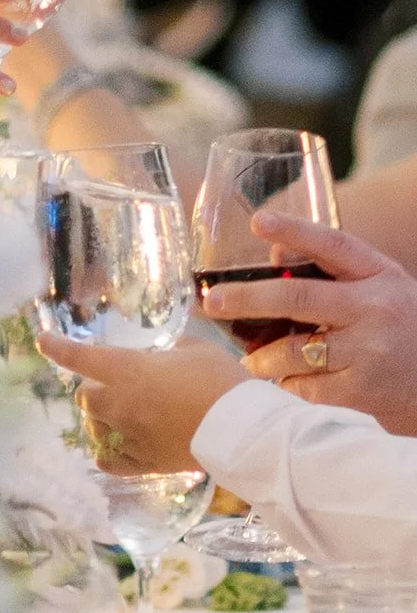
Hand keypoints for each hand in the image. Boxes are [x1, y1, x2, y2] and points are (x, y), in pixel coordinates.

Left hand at [35, 333, 247, 472]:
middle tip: (117, 385)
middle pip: (84, 398)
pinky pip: (109, 461)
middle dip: (94, 389)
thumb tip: (160, 356)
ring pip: (94, 428)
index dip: (57, 348)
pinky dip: (108, 453)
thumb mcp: (195, 349)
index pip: (80, 358)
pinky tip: (114, 448)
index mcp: (128, 370)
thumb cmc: (220, 381)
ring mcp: (128, 436)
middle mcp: (119, 405)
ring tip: (122, 415)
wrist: (243, 430)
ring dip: (101, 420)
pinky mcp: (143, 462)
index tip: (42, 341)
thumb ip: (168, 350)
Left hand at [204, 211, 416, 434]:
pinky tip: (288, 382)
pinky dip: (286, 384)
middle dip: (247, 299)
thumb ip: (333, 272)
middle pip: (297, 298)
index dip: (294, 232)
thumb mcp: (378, 290)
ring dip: (260, 358)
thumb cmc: (399, 330)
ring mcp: (368, 352)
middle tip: (214, 303)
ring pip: (290, 351)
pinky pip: (301, 386)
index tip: (258, 221)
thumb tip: (272, 256)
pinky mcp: (359, 391)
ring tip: (252, 360)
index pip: (334, 245)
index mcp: (379, 276)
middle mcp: (375, 309)